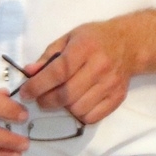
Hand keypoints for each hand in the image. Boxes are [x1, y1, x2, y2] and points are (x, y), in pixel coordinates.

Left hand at [18, 10, 155, 123]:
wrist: (130, 44)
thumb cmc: (94, 39)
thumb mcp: (69, 39)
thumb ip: (48, 56)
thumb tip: (29, 72)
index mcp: (85, 48)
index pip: (58, 72)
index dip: (38, 85)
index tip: (25, 93)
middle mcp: (100, 66)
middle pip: (67, 94)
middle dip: (47, 101)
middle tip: (41, 99)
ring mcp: (111, 84)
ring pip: (78, 109)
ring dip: (64, 108)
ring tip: (62, 98)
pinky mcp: (118, 97)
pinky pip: (92, 117)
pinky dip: (80, 114)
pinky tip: (78, 103)